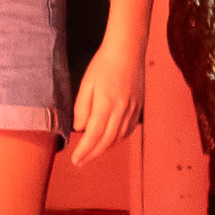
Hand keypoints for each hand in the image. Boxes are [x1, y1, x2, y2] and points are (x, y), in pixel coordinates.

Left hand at [68, 26, 146, 162]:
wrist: (128, 51)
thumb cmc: (103, 65)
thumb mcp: (86, 83)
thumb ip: (82, 107)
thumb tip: (80, 129)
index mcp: (106, 104)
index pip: (94, 135)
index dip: (84, 151)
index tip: (75, 160)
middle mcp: (122, 110)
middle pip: (107, 141)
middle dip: (92, 155)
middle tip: (80, 163)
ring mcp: (132, 110)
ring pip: (119, 138)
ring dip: (105, 149)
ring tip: (92, 153)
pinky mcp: (139, 108)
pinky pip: (128, 130)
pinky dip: (117, 139)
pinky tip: (109, 140)